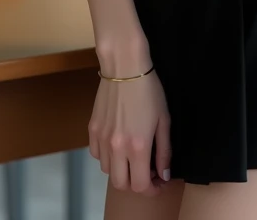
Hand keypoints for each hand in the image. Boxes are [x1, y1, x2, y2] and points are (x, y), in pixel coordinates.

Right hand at [88, 66, 171, 196]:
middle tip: (146, 172)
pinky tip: (118, 144)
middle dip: (135, 183)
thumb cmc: (148, 89)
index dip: (151, 189)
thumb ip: (164, 151)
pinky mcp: (92, 129)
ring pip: (107, 171)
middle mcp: (116, 147)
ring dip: (121, 169)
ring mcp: (101, 139)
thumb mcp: (164, 120)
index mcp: (138, 146)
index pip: (140, 185)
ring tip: (132, 156)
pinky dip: (107, 156)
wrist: (124, 66)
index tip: (158, 183)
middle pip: (121, 184)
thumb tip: (163, 175)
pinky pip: (96, 155)